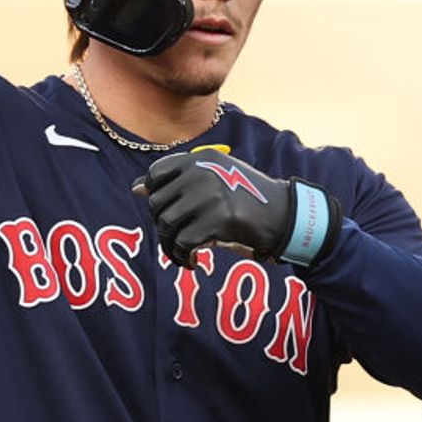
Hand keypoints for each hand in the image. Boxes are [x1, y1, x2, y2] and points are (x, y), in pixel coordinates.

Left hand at [132, 147, 342, 269]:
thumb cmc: (246, 198)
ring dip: (169, 246)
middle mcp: (202, 172)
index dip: (155, 197)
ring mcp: (210, 195)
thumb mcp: (214, 178)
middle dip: (162, 226)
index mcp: (200, 158)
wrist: (285, 215)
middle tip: (178, 238)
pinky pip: (183, 243)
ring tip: (182, 254)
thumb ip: (177, 180)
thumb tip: (135, 188)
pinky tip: (193, 263)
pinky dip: (183, 258)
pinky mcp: (218, 220)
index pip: (155, 174)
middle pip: (156, 203)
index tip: (168, 212)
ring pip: (165, 225)